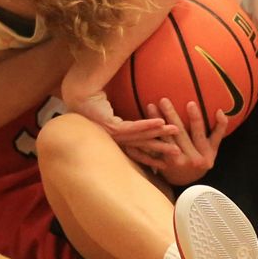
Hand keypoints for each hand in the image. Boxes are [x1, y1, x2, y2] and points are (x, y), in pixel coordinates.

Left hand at [63, 90, 180, 147]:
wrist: (78, 96)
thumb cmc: (94, 102)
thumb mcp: (113, 114)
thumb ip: (125, 118)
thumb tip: (139, 117)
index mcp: (116, 140)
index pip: (138, 151)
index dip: (153, 156)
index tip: (166, 162)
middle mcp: (115, 141)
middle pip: (142, 146)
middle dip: (161, 150)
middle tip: (178, 154)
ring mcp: (113, 135)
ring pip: (140, 137)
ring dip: (159, 135)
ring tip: (176, 131)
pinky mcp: (111, 127)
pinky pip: (133, 127)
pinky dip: (147, 125)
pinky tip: (160, 124)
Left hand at [125, 99, 228, 185]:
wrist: (187, 181)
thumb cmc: (201, 158)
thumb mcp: (213, 147)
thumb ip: (219, 130)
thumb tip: (220, 111)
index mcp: (206, 154)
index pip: (200, 133)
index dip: (195, 119)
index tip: (190, 103)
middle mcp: (191, 160)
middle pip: (180, 135)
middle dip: (171, 116)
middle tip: (164, 100)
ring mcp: (176, 163)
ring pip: (165, 140)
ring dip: (157, 123)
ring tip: (151, 107)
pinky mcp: (164, 165)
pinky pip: (156, 149)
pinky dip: (149, 137)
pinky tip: (142, 125)